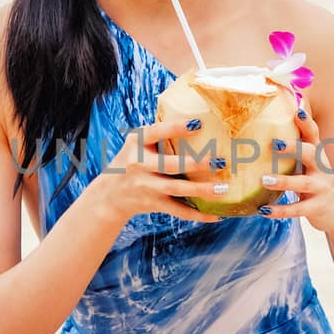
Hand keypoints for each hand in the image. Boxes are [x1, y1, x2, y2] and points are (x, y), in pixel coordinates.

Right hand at [92, 116, 225, 225]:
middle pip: (169, 165)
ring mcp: (146, 186)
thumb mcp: (137, 143)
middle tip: (220, 161)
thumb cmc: (133, 160)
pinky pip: (178, 211)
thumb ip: (160, 133)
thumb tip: (199, 118)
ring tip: (223, 188)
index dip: (175, 128)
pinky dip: (198, 214)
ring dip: (201, 190)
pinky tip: (217, 215)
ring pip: (176, 189)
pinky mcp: (154, 204)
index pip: (155, 133)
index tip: (198, 123)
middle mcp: (139, 164)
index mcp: (136, 143)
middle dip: (195, 164)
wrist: (110, 194)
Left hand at [257, 97, 333, 232]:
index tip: (296, 111)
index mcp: (317, 155)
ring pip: (303, 183)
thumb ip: (295, 147)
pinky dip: (281, 210)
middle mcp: (322, 169)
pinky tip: (264, 210)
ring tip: (264, 180)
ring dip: (283, 181)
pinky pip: (298, 209)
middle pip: (311, 154)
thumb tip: (270, 124)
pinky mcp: (317, 208)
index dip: (306, 123)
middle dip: (294, 148)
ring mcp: (321, 188)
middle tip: (274, 144)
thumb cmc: (316, 180)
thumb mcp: (310, 163)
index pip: (313, 134)